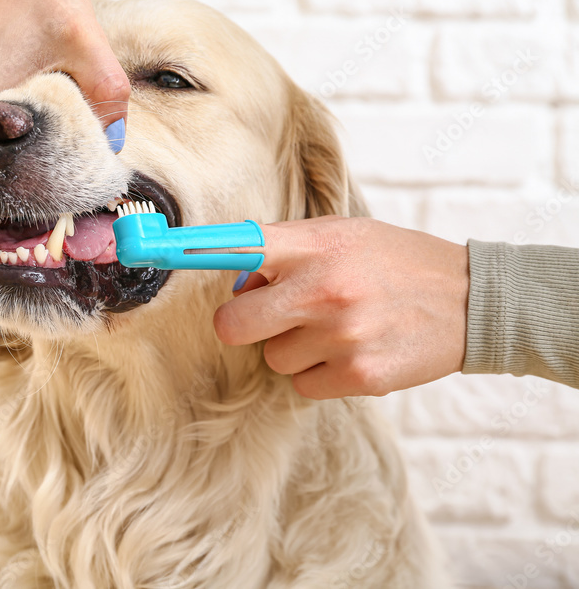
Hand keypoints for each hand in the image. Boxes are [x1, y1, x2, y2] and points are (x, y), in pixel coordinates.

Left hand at [213, 216, 469, 398]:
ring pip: (271, 358)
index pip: (237, 247)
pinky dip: (319, 374)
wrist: (470, 301)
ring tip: (335, 328)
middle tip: (274, 316)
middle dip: (244, 325)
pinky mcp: (359, 375)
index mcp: (315, 245)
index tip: (151, 250)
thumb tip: (234, 280)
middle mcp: (323, 288)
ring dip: (293, 349)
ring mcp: (341, 335)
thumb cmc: (393, 263)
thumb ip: (285, 250)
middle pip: (233, 324)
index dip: (189, 252)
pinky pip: (301, 385)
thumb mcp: (342, 235)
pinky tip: (351, 352)